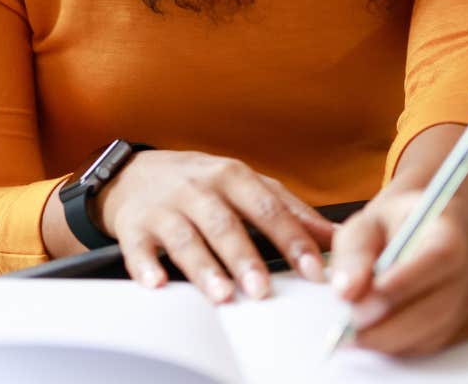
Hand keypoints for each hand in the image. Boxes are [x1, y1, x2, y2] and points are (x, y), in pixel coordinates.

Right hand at [96, 150, 337, 302]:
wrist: (135, 173)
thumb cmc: (202, 183)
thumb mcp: (248, 186)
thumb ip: (290, 210)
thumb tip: (333, 236)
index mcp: (234, 177)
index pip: (270, 209)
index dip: (293, 240)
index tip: (312, 269)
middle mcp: (200, 189)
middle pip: (226, 224)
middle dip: (246, 258)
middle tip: (263, 289)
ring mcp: (165, 207)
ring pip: (186, 238)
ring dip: (204, 267)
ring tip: (222, 294)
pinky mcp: (134, 226)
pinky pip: (139, 248)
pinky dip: (146, 266)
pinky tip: (157, 283)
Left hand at [328, 186, 467, 356]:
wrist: (427, 227)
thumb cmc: (395, 223)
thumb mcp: (366, 224)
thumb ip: (354, 254)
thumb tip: (347, 292)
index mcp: (454, 223)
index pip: (441, 256)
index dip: (404, 283)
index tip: (360, 303)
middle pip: (441, 304)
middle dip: (389, 326)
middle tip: (347, 331)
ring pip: (439, 330)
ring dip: (393, 340)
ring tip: (357, 334)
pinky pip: (440, 342)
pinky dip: (406, 344)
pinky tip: (384, 331)